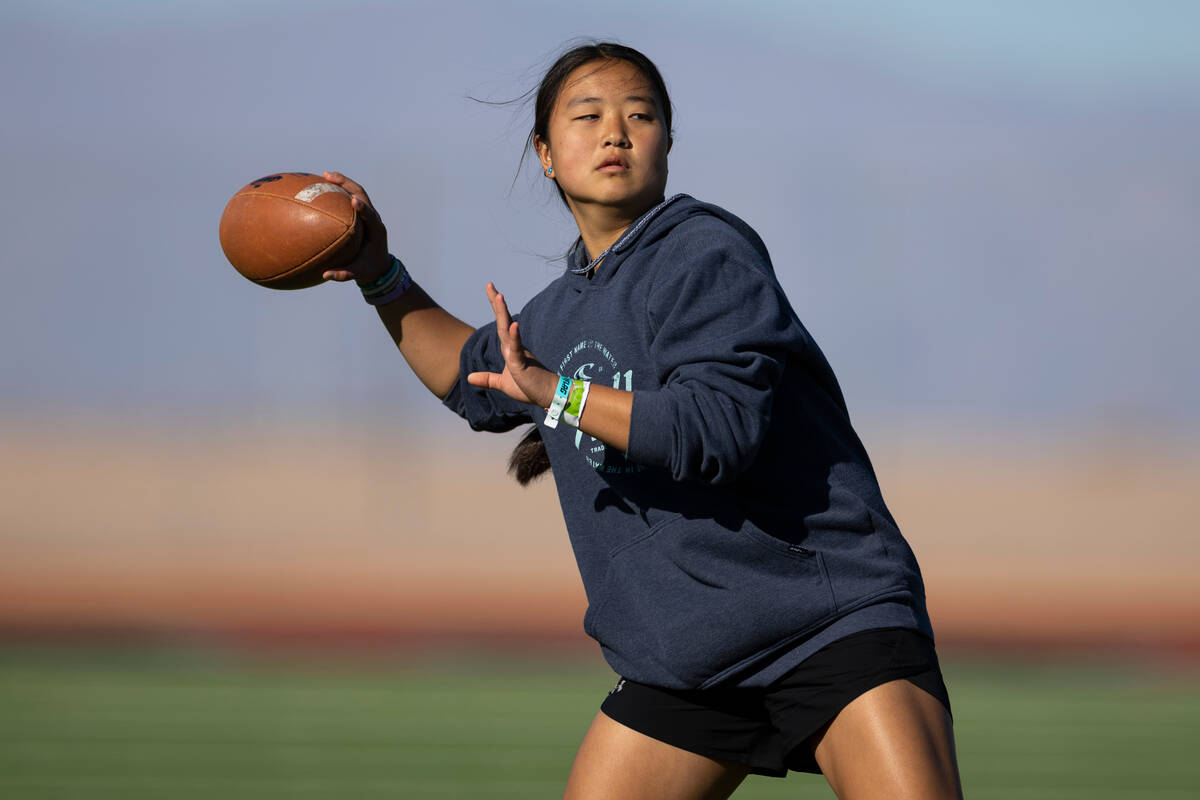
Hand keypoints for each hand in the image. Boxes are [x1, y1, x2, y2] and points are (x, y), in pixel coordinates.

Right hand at [319, 171, 391, 284]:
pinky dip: (338, 190)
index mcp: (377, 231)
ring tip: (325, 175)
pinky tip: (322, 185)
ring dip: (343, 182)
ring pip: (357, 191)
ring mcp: (368, 213)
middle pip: (363, 195)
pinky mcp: (361, 213)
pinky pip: (350, 197)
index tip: (354, 200)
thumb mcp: (359, 274)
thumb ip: (344, 275)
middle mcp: (374, 218)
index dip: (364, 208)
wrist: (380, 267)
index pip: (372, 216)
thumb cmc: (370, 270)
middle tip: (329, 176)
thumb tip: (325, 275)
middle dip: (347, 184)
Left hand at [466, 283, 557, 406]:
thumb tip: (469, 377)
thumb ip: (488, 379)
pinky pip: (517, 349)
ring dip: (503, 314)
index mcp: (510, 350)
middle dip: (496, 304)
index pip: (501, 326)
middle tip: (490, 285)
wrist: (549, 396)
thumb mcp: (503, 384)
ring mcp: (518, 355)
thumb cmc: (530, 388)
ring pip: (508, 331)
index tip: (491, 290)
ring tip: (499, 296)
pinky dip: (514, 337)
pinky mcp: (523, 364)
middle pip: (503, 322)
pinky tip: (513, 325)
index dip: (496, 308)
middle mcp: (514, 348)